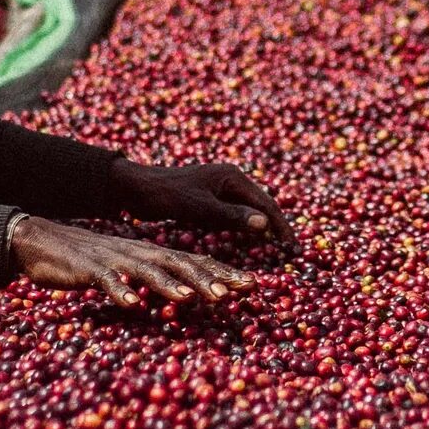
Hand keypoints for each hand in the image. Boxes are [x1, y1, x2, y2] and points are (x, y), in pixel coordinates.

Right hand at [8, 215, 253, 306]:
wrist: (44, 242)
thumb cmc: (91, 261)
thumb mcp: (130, 268)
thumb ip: (156, 278)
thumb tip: (187, 294)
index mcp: (152, 253)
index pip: (196, 260)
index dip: (224, 271)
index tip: (253, 285)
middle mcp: (140, 253)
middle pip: (181, 263)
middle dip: (210, 277)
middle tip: (237, 292)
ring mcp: (115, 260)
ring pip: (149, 270)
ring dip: (171, 285)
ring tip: (191, 299)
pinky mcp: (90, 270)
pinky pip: (107, 281)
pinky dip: (119, 291)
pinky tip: (130, 305)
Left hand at [111, 159, 298, 252]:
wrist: (135, 188)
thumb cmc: (166, 195)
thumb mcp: (200, 207)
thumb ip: (231, 216)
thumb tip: (265, 224)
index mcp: (232, 177)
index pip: (265, 203)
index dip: (281, 226)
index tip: (292, 247)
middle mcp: (229, 181)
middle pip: (259, 206)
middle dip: (274, 228)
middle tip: (288, 251)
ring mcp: (218, 190)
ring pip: (246, 212)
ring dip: (260, 230)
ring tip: (273, 250)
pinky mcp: (207, 200)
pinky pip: (231, 216)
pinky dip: (242, 229)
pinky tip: (246, 245)